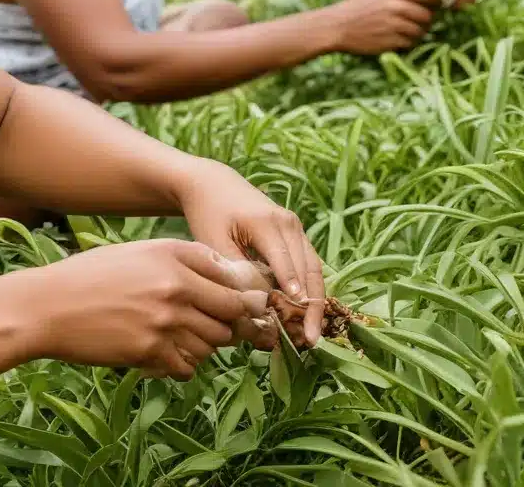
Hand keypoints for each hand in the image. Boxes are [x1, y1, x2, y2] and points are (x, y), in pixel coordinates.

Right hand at [23, 238, 269, 379]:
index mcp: (173, 256)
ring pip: (212, 343)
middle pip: (231, 314)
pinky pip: (188, 367)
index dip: (242, 296)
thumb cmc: (92, 276)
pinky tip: (162, 353)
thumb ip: (183, 259)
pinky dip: (182, 364)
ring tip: (179, 337)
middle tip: (216, 327)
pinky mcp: (151, 352)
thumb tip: (227, 275)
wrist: (49, 307)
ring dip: (203, 345)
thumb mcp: (139, 252)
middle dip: (229, 324)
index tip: (242, 306)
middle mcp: (175, 286)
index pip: (231, 279)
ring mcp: (164, 321)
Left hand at [177, 162, 325, 348]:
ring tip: (311, 335)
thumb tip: (256, 305)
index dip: (293, 295)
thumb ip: (236, 271)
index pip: (286, 264)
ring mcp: (295, 226)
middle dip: (310, 307)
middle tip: (309, 341)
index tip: (299, 324)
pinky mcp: (295, 232)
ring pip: (313, 269)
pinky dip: (309, 288)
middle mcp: (288, 223)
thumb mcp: (214, 241)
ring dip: (314, 301)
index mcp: (266, 222)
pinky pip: (308, 263)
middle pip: (307, 270)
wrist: (212, 184)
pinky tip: (305, 315)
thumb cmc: (208, 213)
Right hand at [327, 0, 438, 54]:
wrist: (335, 27)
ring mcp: (393, 25)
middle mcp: (395, 6)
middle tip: (420, 22)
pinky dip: (406, 42)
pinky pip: (410, 42)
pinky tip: (396, 38)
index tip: (431, 6)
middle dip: (426, 20)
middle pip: (427, 14)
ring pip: (421, 30)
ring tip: (406, 31)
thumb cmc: (357, 7)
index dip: (433, 1)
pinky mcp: (390, 41)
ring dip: (417, 32)